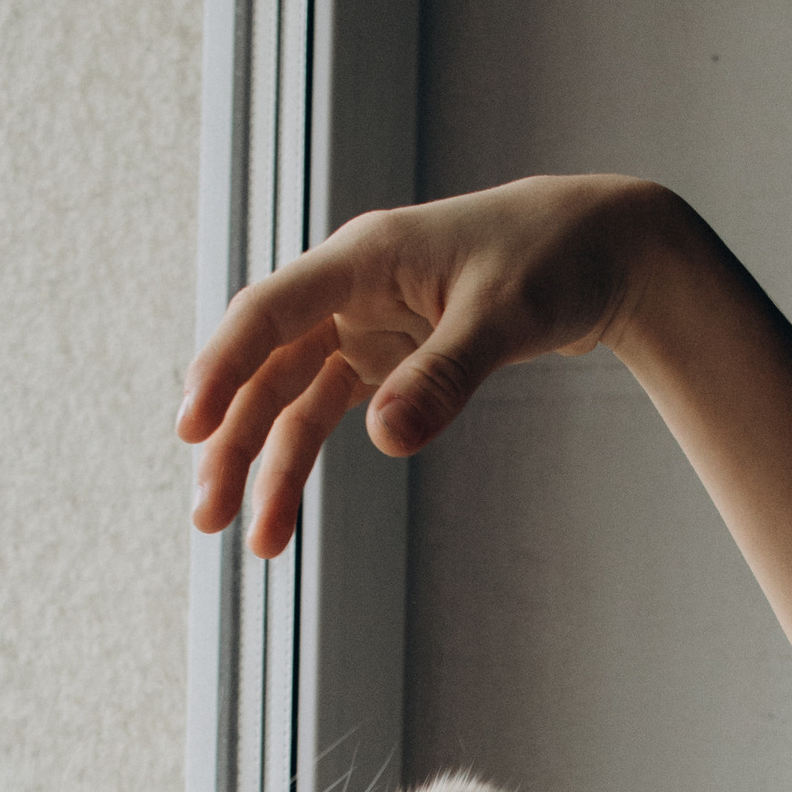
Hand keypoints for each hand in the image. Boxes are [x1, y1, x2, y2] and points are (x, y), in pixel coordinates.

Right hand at [178, 174, 680, 557]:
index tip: (191, 429)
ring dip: (264, 466)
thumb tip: (385, 439)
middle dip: (233, 442)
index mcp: (364, 257)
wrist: (601, 250)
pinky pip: (325, 412)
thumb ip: (444, 377)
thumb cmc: (555, 262)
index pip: (270, 312)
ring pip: (289, 399)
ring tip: (253, 541)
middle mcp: (350, 290)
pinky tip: (285, 516)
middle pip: (266, 367)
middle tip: (206, 518)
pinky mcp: (385, 359)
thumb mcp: (505, 317)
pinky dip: (302, 460)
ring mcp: (363, 326)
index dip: (223, 369)